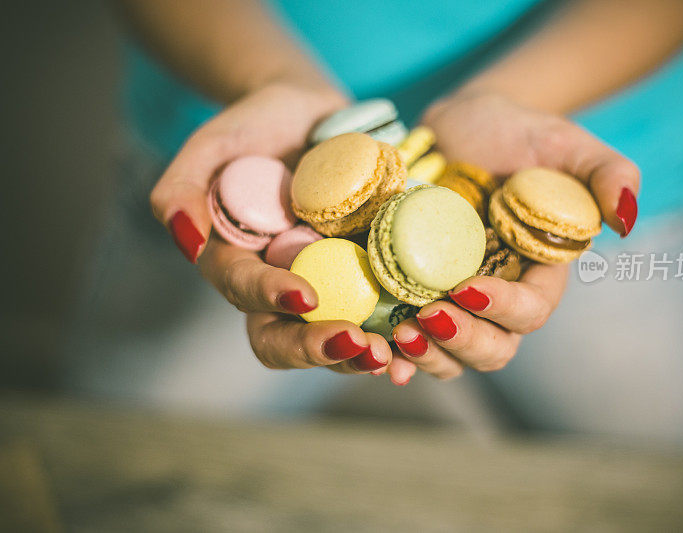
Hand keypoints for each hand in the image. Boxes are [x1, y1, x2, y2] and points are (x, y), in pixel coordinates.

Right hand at [150, 81, 393, 373]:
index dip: (271, 299)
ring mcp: (326, 284)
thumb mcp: (211, 145)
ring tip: (396, 355)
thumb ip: (181, 188)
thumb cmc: (256, 126)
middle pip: (286, 338)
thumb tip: (187, 240)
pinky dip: (397, 336)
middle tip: (360, 346)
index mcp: (238, 263)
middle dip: (319, 349)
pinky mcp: (365, 275)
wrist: (312, 115)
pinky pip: (379, 316)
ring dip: (363, 354)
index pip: (245, 293)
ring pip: (334, 338)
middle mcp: (279, 284)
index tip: (306, 295)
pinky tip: (420, 345)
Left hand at [386, 90, 639, 383]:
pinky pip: (411, 338)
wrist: (458, 127)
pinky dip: (396, 353)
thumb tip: (625, 221)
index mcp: (538, 274)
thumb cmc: (517, 132)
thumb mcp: (565, 142)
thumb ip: (609, 172)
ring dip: (427, 355)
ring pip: (451, 356)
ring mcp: (454, 300)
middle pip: (493, 348)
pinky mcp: (414, 292)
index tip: (468, 286)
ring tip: (397, 333)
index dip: (503, 310)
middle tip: (426, 317)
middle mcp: (498, 297)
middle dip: (462, 342)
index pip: (530, 312)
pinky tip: (375, 349)